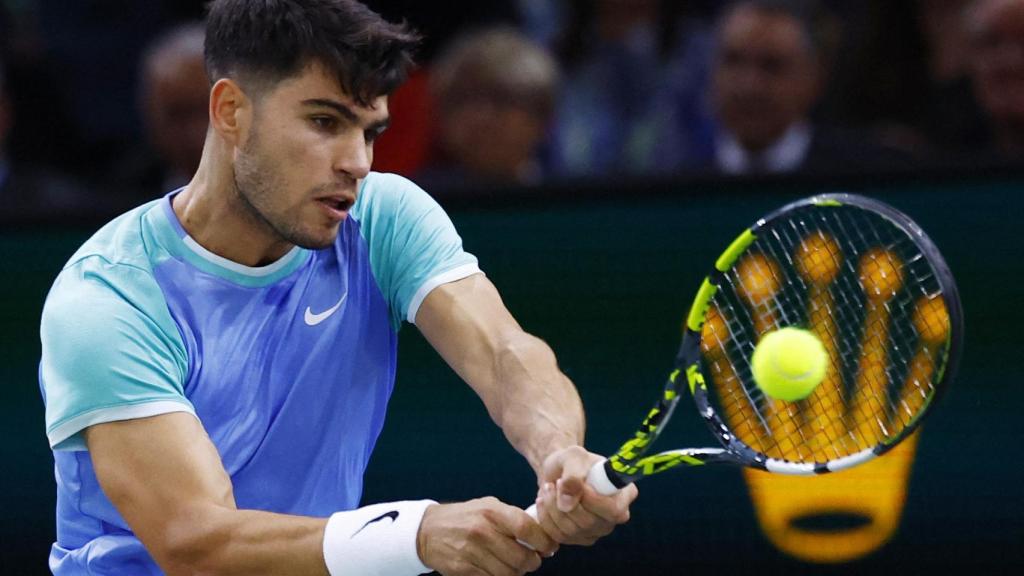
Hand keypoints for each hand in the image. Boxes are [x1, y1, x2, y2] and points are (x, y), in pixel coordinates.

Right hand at [417, 497, 557, 575]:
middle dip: (532, 562)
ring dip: (516, 573)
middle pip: (522, 557)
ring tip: (514, 565)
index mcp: (491, 511)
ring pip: (509, 573)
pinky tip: (497, 570)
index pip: (526, 528)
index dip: (543, 542)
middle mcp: (482, 530)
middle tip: (532, 560)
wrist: (428, 530)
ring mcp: (472, 551)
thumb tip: (541, 534)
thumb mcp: (487, 506)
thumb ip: (512, 517)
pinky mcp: (463, 569)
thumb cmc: (465, 517)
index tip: (549, 548)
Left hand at [533, 446, 637, 544]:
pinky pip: (558, 536)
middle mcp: (615, 516)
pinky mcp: (579, 538)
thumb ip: (573, 474)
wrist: (559, 471)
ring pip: (571, 531)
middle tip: (555, 482)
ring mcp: (597, 530)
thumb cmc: (572, 461)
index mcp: (624, 494)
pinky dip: (545, 517)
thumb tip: (567, 503)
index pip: (614, 510)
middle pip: (589, 522)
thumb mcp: (573, 456)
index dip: (591, 501)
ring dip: (552, 507)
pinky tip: (543, 501)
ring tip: (548, 488)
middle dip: (564, 501)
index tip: (571, 482)